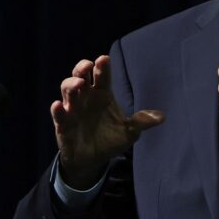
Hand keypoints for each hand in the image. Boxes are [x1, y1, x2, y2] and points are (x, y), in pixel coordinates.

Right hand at [52, 55, 163, 188]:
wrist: (94, 159)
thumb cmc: (111, 139)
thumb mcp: (130, 131)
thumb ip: (142, 122)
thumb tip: (162, 117)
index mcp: (103, 95)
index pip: (102, 77)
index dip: (102, 68)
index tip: (104, 59)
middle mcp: (86, 98)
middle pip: (80, 76)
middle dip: (81, 69)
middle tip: (87, 66)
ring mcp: (73, 110)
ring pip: (67, 91)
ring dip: (70, 85)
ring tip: (78, 84)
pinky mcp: (63, 124)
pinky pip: (58, 115)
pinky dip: (57, 109)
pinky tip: (58, 105)